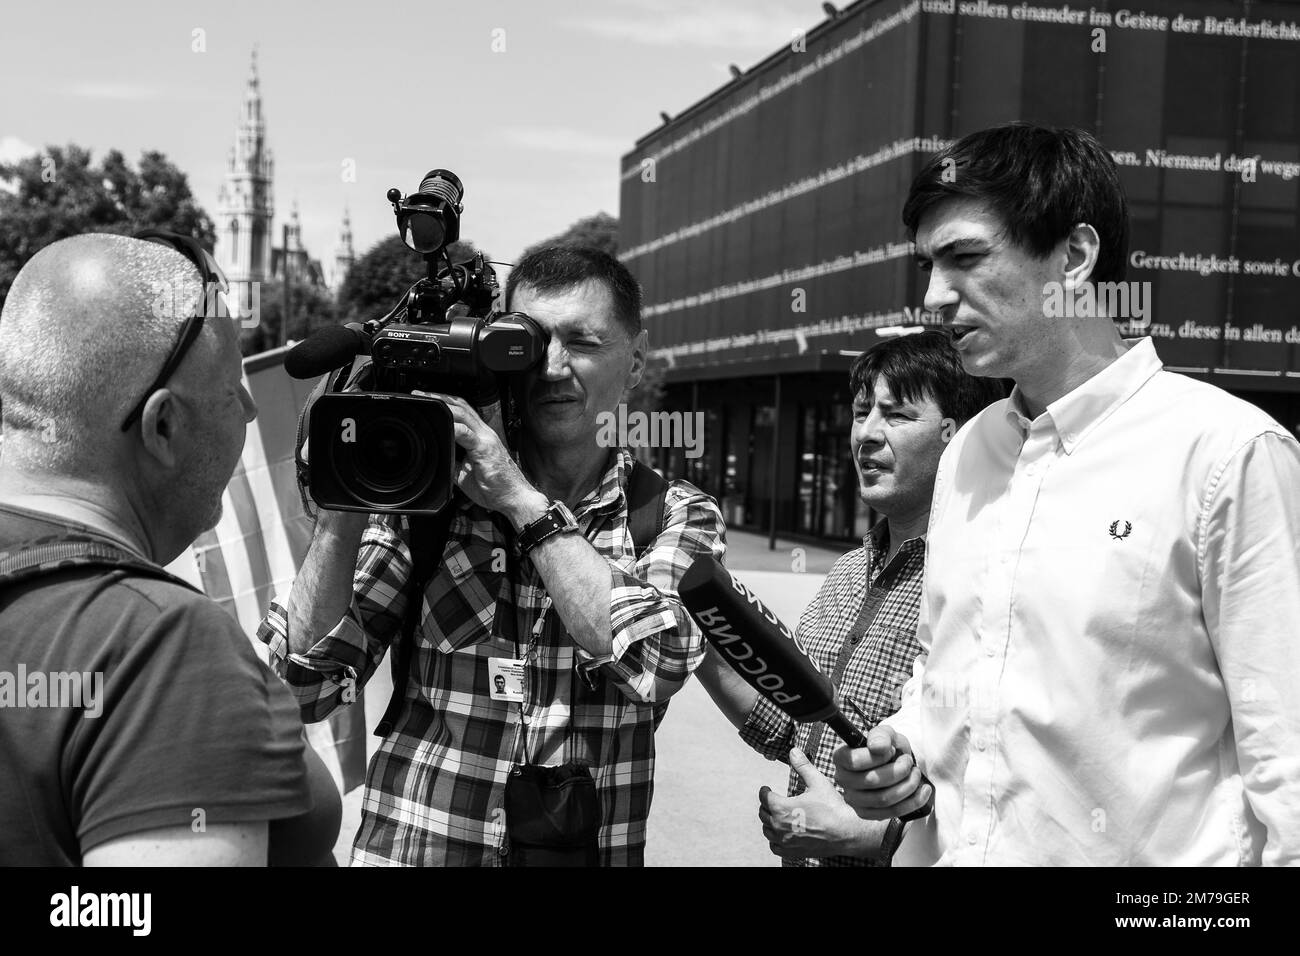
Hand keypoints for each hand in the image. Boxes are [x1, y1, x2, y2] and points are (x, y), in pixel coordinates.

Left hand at [413, 391, 544, 525]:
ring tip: (428, 401)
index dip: (446, 403)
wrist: (515, 499)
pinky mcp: (485, 450)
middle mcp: (485, 434)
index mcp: (482, 437)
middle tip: (420, 394)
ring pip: (464, 414)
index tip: (428, 400)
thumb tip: (437, 460)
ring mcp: (486, 440)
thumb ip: (453, 462)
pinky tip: (442, 426)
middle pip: (462, 406)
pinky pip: (467, 434)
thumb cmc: (496, 488)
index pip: (464, 411)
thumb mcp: (466, 474)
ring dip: (445, 406)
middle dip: (440, 397)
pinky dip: (453, 428)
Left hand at [758, 748, 881, 859]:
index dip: (764, 791)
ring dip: (769, 822)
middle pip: (763, 814)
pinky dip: (774, 840)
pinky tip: (781, 835)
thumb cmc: (833, 807)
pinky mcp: (794, 851)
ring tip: (775, 816)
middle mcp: (780, 826)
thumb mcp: (818, 782)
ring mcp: (786, 841)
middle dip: (766, 805)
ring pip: (767, 831)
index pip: (764, 798)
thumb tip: (793, 751)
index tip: (766, 788)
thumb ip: (803, 766)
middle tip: (771, 800)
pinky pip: (775, 847)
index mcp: (782, 808)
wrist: (847, 832)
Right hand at [833, 724, 931, 820]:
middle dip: (898, 770)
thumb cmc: (888, 748)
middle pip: (872, 781)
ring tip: (916, 774)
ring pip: (883, 799)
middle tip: (908, 762)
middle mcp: (842, 780)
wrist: (896, 764)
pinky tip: (923, 790)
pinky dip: (913, 802)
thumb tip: (878, 747)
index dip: (878, 757)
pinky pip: (892, 812)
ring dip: (907, 785)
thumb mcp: (886, 734)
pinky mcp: (866, 814)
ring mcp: (853, 800)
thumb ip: (881, 735)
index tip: (891, 751)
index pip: (854, 761)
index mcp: (841, 758)